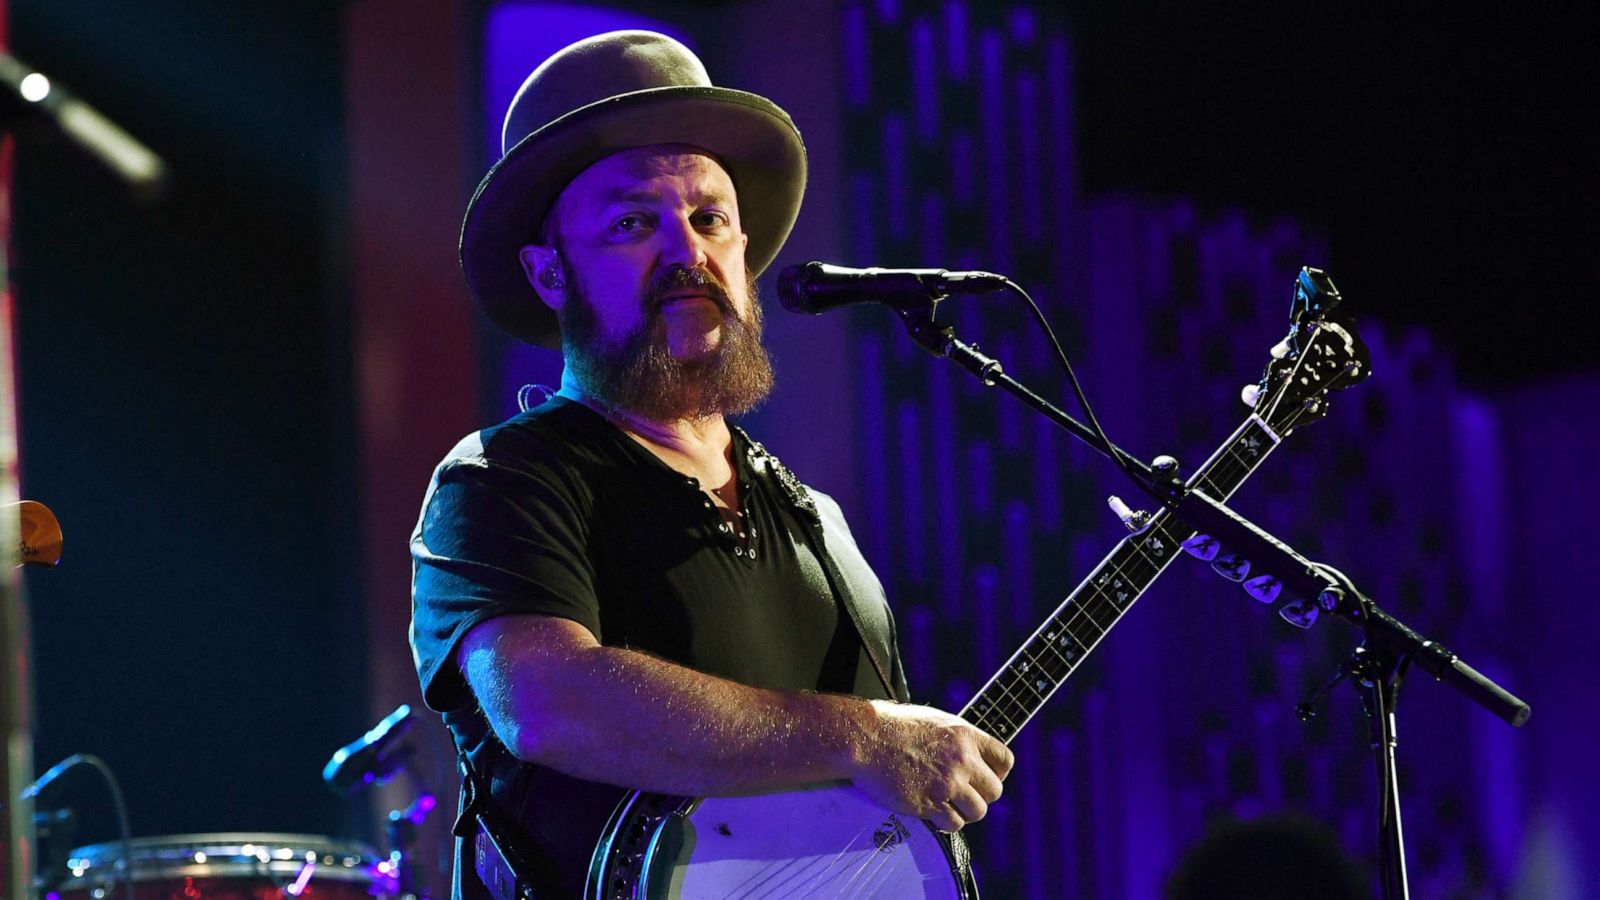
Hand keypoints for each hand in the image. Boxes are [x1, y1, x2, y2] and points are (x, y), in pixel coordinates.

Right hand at [847, 700, 1013, 830]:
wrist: (865, 739)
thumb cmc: (892, 726)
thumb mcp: (934, 721)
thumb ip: (957, 739)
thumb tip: (969, 753)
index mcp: (965, 735)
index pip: (1004, 760)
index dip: (997, 773)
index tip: (984, 778)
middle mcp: (962, 760)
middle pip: (995, 791)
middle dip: (980, 796)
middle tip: (962, 795)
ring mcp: (947, 783)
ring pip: (978, 811)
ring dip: (964, 812)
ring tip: (947, 805)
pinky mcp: (930, 804)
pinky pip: (953, 824)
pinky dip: (945, 823)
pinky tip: (932, 813)